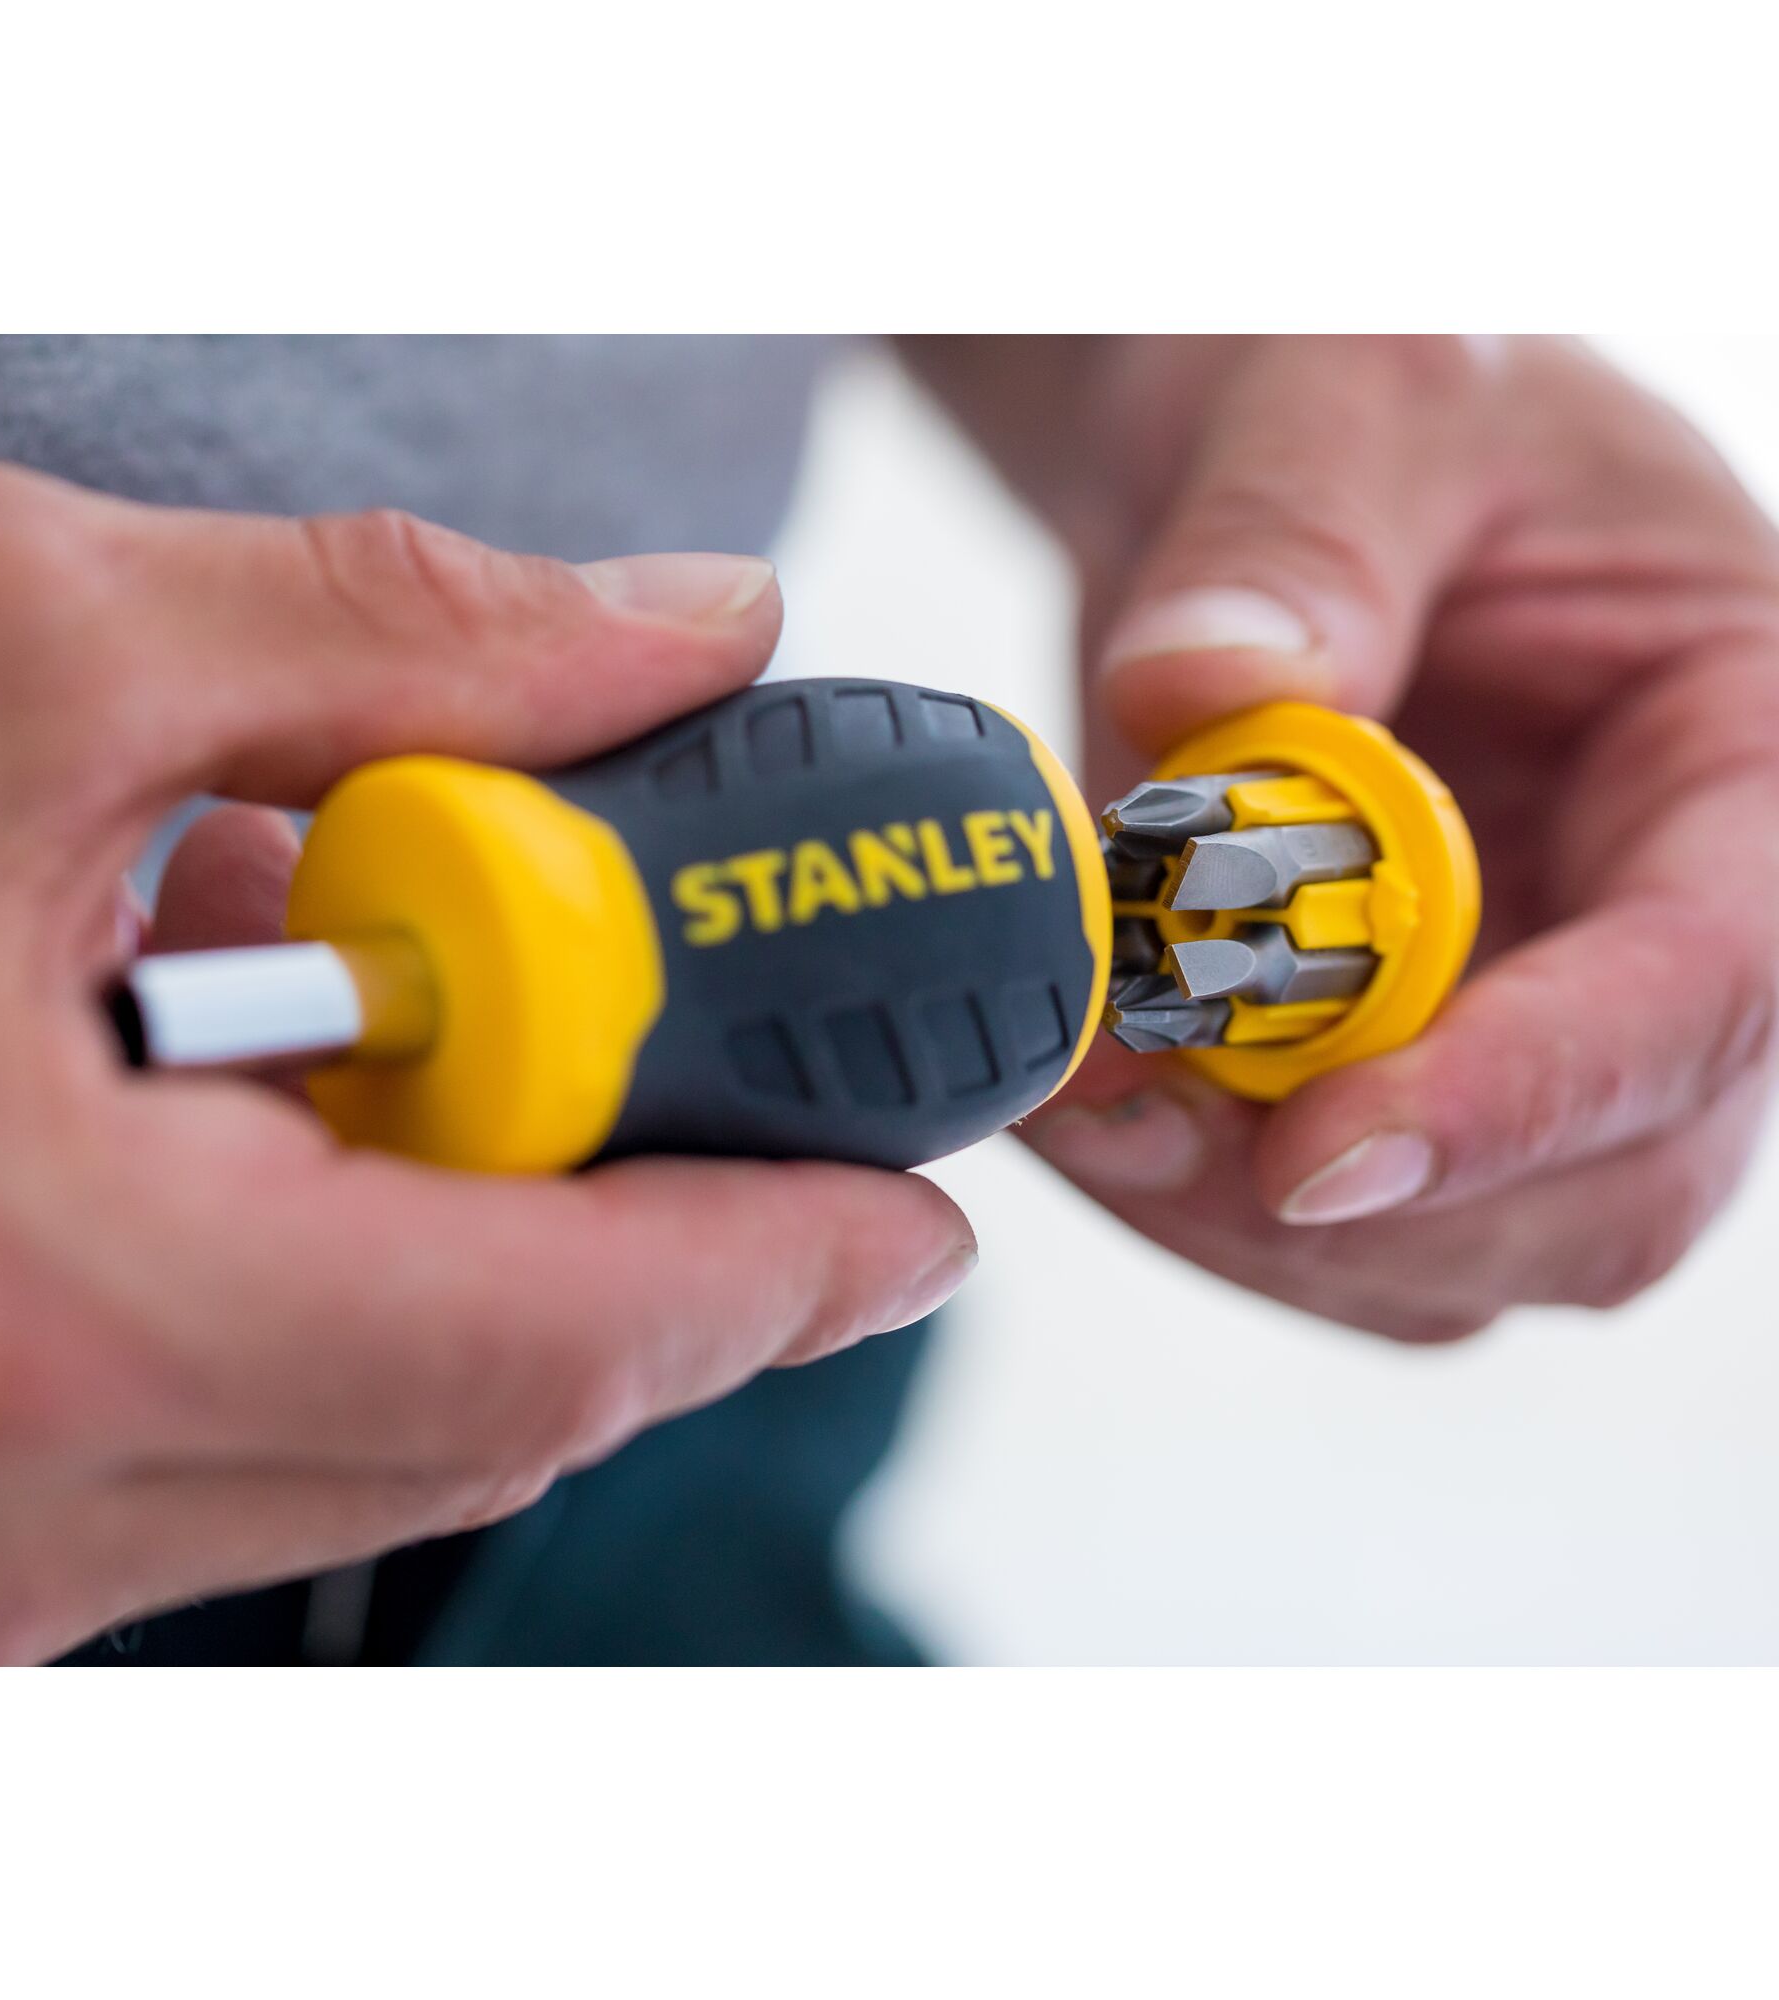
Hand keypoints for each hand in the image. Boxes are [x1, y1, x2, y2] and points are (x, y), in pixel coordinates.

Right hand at [0, 463, 973, 1661]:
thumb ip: (390, 640)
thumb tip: (673, 643)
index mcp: (28, 1306)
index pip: (555, 1334)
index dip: (774, 1261)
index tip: (902, 1213)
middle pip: (488, 1405)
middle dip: (627, 1229)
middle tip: (670, 1062)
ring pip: (353, 1439)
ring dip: (442, 1245)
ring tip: (375, 1043)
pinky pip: (205, 1461)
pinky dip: (289, 1298)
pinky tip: (219, 1134)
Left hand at [1018, 337, 1778, 1337]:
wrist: (1262, 460)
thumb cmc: (1368, 390)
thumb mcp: (1353, 393)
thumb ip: (1293, 543)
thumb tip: (1198, 701)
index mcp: (1744, 756)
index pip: (1704, 989)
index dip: (1520, 1097)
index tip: (1314, 1154)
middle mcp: (1665, 925)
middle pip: (1605, 1186)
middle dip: (1365, 1202)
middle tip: (1131, 1124)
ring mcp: (1534, 1020)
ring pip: (1457, 1251)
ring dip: (1249, 1224)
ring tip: (1081, 1102)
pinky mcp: (1397, 1067)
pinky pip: (1327, 1221)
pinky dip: (1194, 1204)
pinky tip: (1087, 1104)